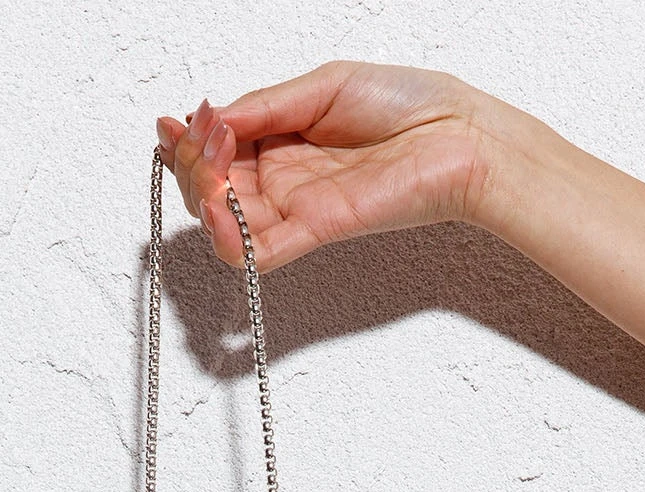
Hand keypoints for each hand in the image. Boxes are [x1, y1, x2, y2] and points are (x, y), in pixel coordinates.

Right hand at [156, 62, 512, 272]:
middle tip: (207, 135)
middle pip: (211, 190)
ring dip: (202, 196)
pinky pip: (258, 253)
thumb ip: (265, 106)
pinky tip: (217, 208)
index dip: (191, 141)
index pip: (217, 153)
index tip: (186, 120)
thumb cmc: (408, 105)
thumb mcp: (323, 85)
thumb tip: (212, 117)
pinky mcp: (315, 232)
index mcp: (281, 141)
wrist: (459, 135)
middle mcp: (283, 180)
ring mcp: (296, 209)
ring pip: (225, 224)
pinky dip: (228, 238)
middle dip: (192, 163)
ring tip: (213, 164)